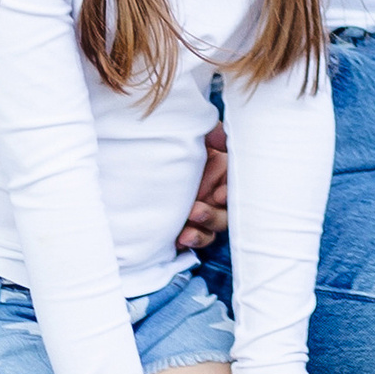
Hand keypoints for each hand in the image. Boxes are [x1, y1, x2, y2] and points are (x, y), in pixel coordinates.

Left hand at [177, 122, 228, 252]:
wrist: (137, 153)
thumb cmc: (171, 139)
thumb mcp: (194, 131)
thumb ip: (213, 131)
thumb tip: (227, 140)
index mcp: (223, 170)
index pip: (236, 187)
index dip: (232, 194)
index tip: (219, 195)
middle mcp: (214, 192)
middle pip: (226, 213)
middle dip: (213, 215)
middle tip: (196, 211)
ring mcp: (200, 210)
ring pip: (211, 229)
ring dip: (202, 233)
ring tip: (185, 234)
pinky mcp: (184, 224)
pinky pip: (192, 239)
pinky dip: (188, 242)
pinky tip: (178, 241)